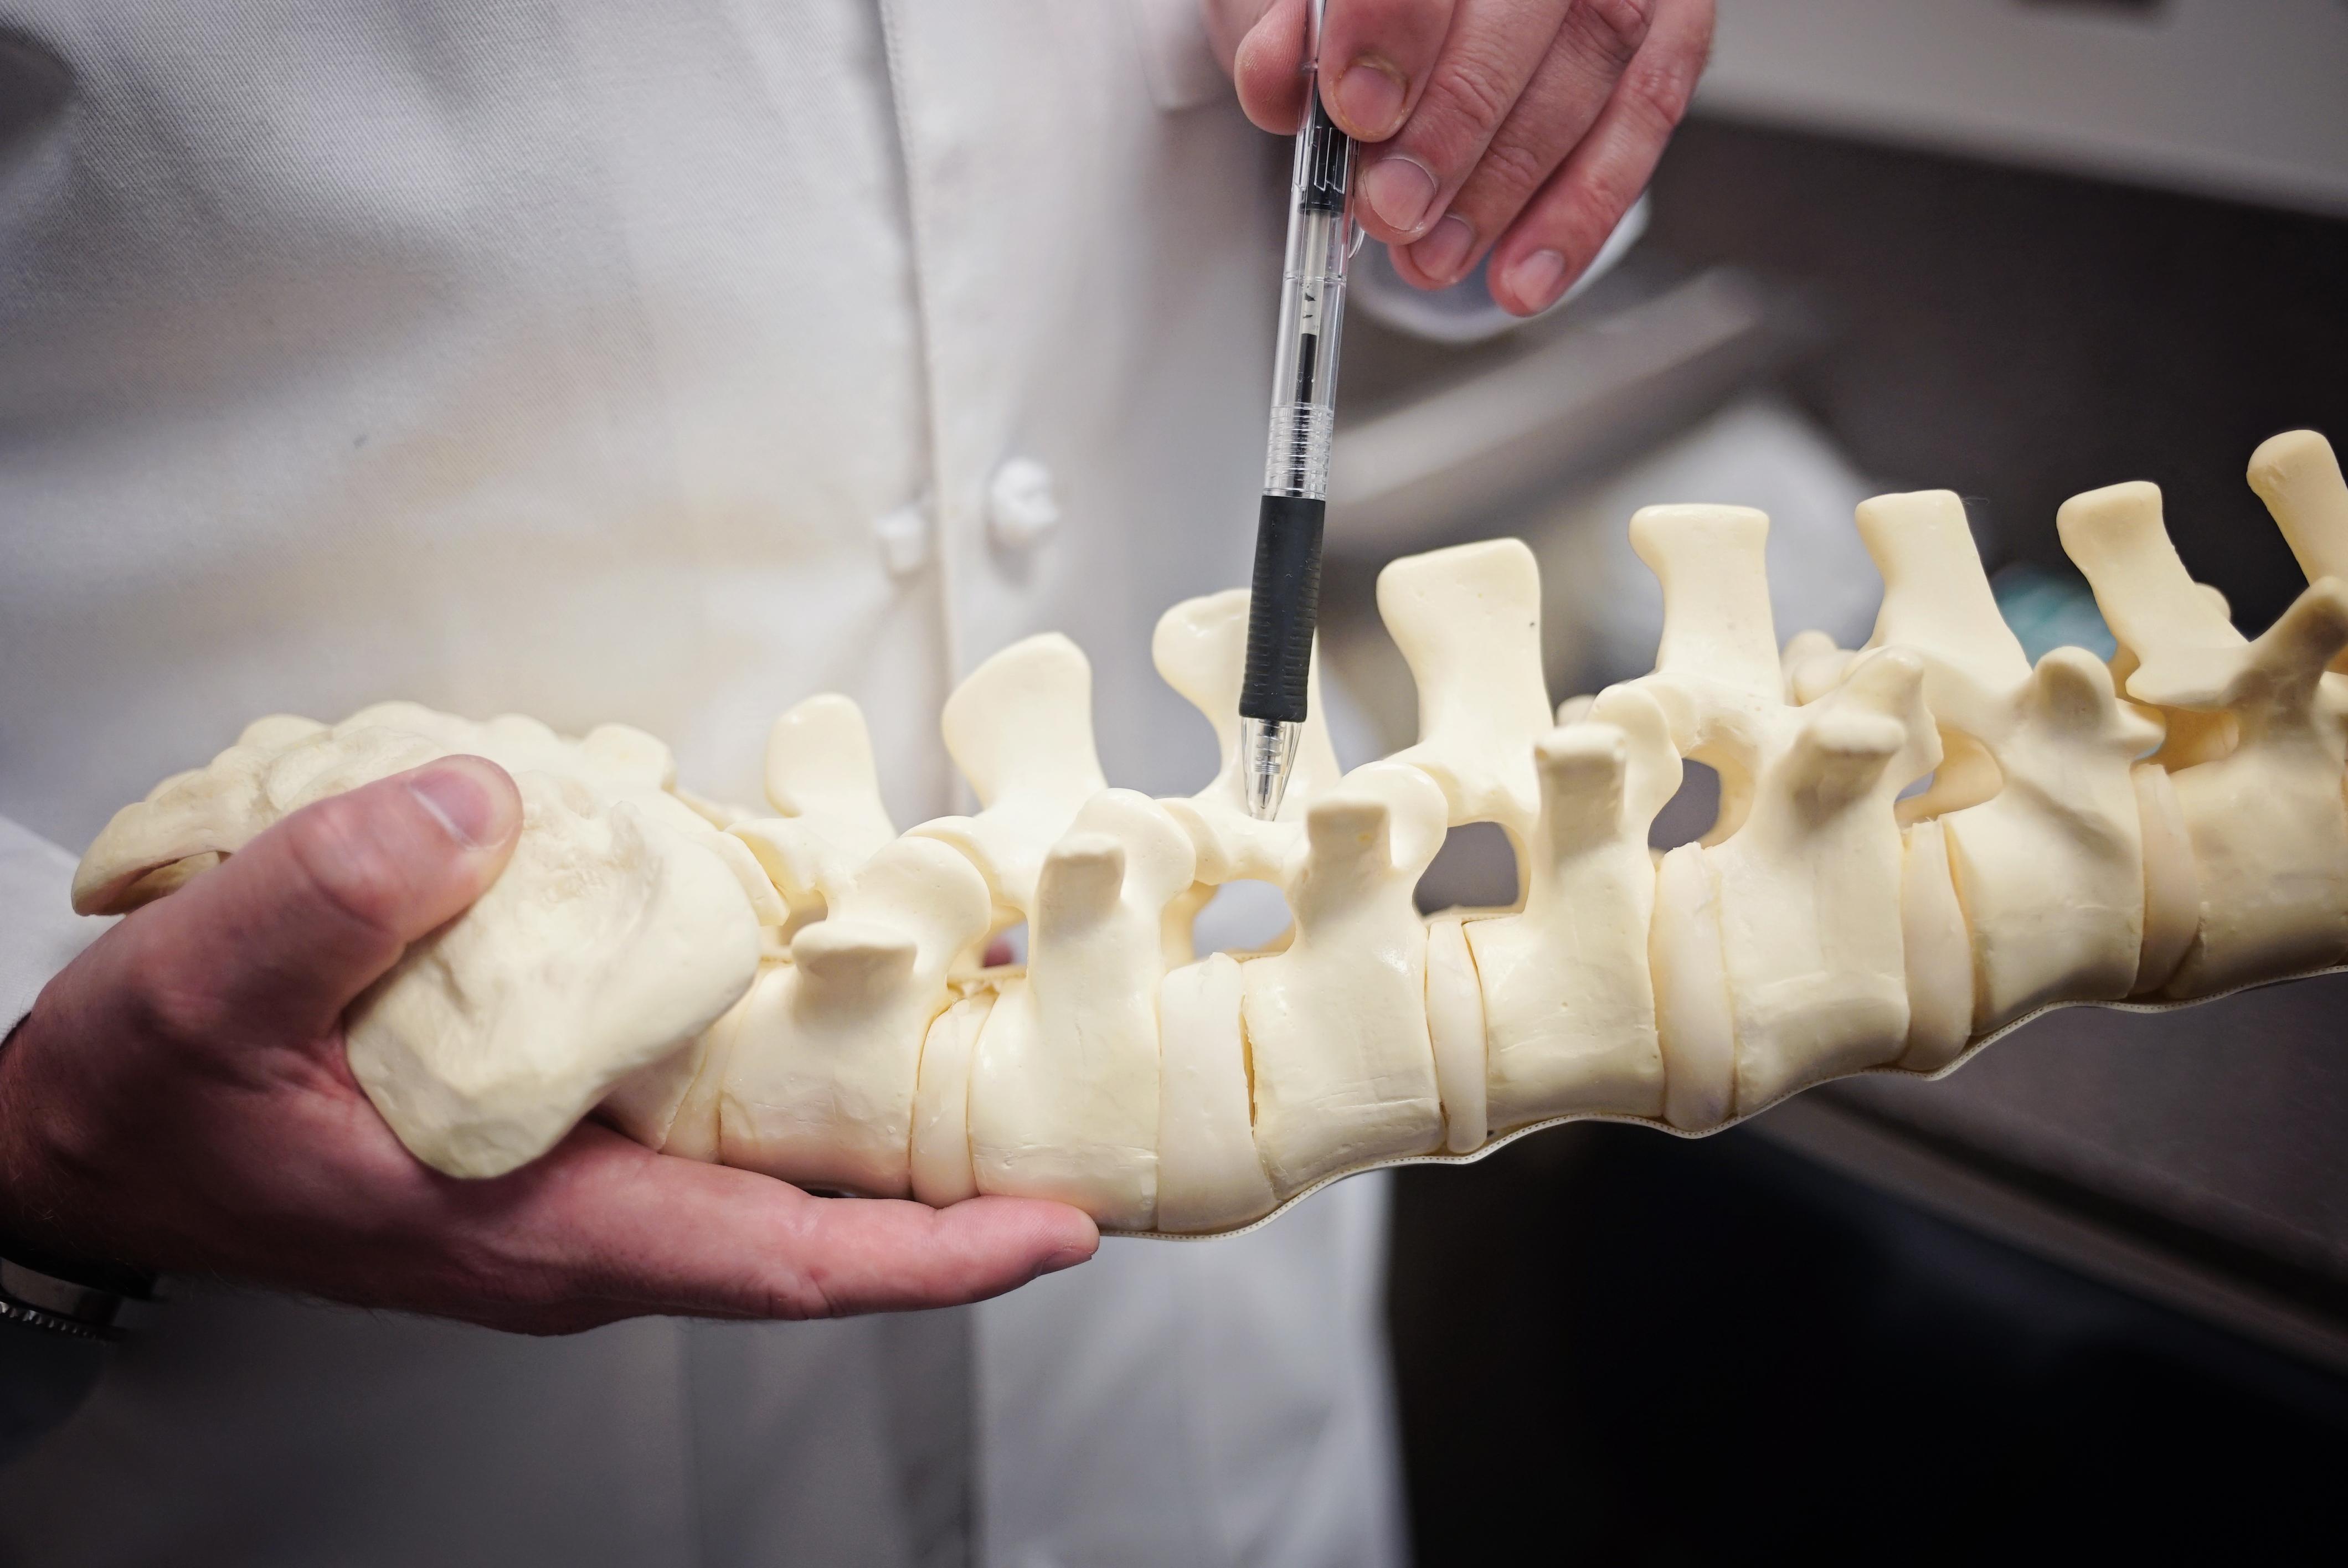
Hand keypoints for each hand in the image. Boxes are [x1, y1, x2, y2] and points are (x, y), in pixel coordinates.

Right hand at [0, 758, 1095, 1333]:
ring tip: (1008, 998)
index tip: (1055, 1226)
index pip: (776, 1263)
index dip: (929, 1253)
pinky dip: (797, 1037)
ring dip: (894, 1089)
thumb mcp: (204, 996)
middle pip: (818, 1209)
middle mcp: (588, 1215)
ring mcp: (586, 1170)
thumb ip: (332, 904)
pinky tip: (846, 958)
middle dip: (959, 1159)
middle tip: (1089, 1076)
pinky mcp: (569, 1116)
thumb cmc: (149, 1103)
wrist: (90, 1135)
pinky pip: (716, 1091)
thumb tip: (480, 812)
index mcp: (536, 1230)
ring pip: (779, 1148)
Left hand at [1207, 0, 1713, 314]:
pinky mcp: (1670, 17)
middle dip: (1456, 127)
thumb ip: (1275, 34)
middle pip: (1527, 6)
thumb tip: (1277, 78)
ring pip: (1597, 59)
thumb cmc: (1358, 2)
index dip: (1396, 24)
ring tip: (1436, 257)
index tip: (1360, 112)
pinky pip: (1649, 109)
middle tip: (1395, 210)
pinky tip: (1526, 273)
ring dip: (1512, 183)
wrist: (1410, 4)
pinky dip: (1585, 207)